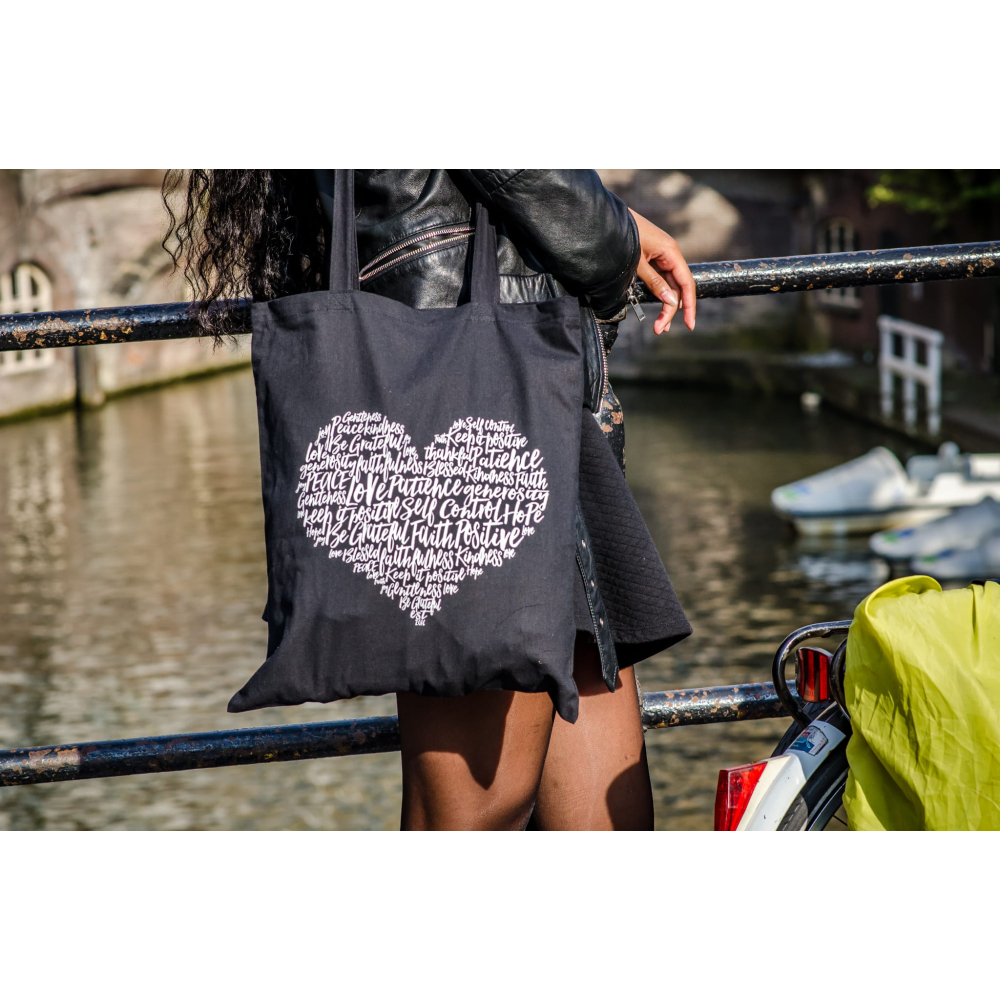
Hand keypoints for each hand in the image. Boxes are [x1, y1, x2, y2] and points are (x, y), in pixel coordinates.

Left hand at [629, 209, 695, 333]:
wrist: (605, 220)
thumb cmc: (622, 237)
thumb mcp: (637, 264)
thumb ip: (654, 283)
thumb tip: (671, 302)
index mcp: (671, 252)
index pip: (686, 283)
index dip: (689, 305)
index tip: (690, 324)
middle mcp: (669, 254)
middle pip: (676, 287)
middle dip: (670, 310)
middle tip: (659, 329)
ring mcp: (660, 256)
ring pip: (668, 285)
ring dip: (664, 305)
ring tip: (658, 326)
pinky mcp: (651, 258)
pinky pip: (658, 279)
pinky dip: (657, 294)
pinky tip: (655, 307)